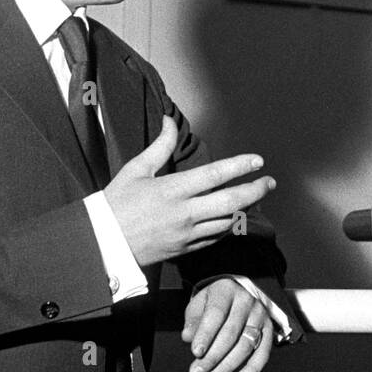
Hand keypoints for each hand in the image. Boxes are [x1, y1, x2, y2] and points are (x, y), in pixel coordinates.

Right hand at [105, 115, 275, 266]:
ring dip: (246, 209)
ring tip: (256, 198)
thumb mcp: (135, 170)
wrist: (102, 244)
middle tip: (269, 182)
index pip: (215, 175)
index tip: (257, 160)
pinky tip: (234, 218)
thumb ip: (159, 146)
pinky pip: (216, 238)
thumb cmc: (116, 204)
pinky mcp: (185, 249)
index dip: (239, 166)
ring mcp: (187, 234)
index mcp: (172, 190)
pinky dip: (229, 227)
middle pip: (231, 202)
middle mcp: (184, 213)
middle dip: (255, 191)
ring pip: (227, 222)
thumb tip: (169, 121)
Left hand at [182, 278, 273, 371]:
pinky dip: (252, 369)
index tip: (195, 352)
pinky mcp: (269, 329)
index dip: (206, 334)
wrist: (239, 292)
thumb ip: (193, 319)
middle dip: (212, 356)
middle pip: (230, 333)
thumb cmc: (215, 301)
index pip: (216, 313)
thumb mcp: (200, 303)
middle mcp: (246, 301)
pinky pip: (263, 352)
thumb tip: (188, 337)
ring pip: (245, 345)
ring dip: (227, 366)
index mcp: (226, 290)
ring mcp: (259, 315)